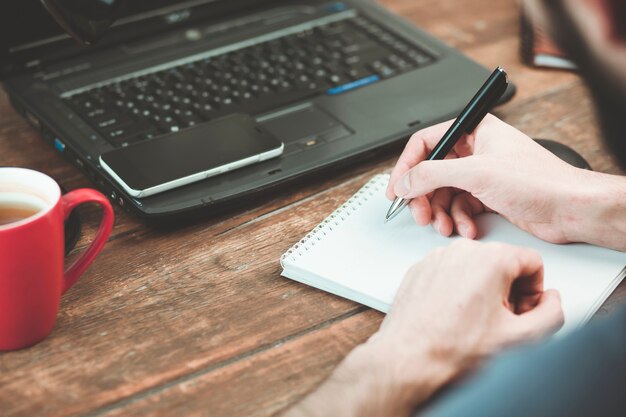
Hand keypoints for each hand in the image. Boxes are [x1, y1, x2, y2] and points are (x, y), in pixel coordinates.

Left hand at [375, 240, 563, 374]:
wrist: (409, 359)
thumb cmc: (454, 348)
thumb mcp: (522, 338)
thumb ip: (552, 313)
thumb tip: (551, 300)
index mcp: (491, 258)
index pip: (532, 261)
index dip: (534, 290)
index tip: (523, 310)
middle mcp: (461, 251)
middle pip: (503, 262)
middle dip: (508, 290)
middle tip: (500, 321)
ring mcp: (436, 258)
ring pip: (474, 267)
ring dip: (482, 290)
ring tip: (473, 321)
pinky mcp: (419, 269)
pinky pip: (449, 272)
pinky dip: (456, 290)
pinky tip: (452, 316)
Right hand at [385, 114, 596, 243]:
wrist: (571, 209)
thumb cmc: (539, 181)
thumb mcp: (477, 173)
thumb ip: (433, 174)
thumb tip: (406, 181)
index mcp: (474, 130)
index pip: (426, 142)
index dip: (407, 166)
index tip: (396, 189)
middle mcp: (476, 150)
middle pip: (431, 171)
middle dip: (424, 196)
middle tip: (420, 214)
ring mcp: (481, 174)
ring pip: (444, 192)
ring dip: (441, 212)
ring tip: (445, 226)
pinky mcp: (488, 195)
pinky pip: (460, 206)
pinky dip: (459, 220)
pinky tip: (468, 228)